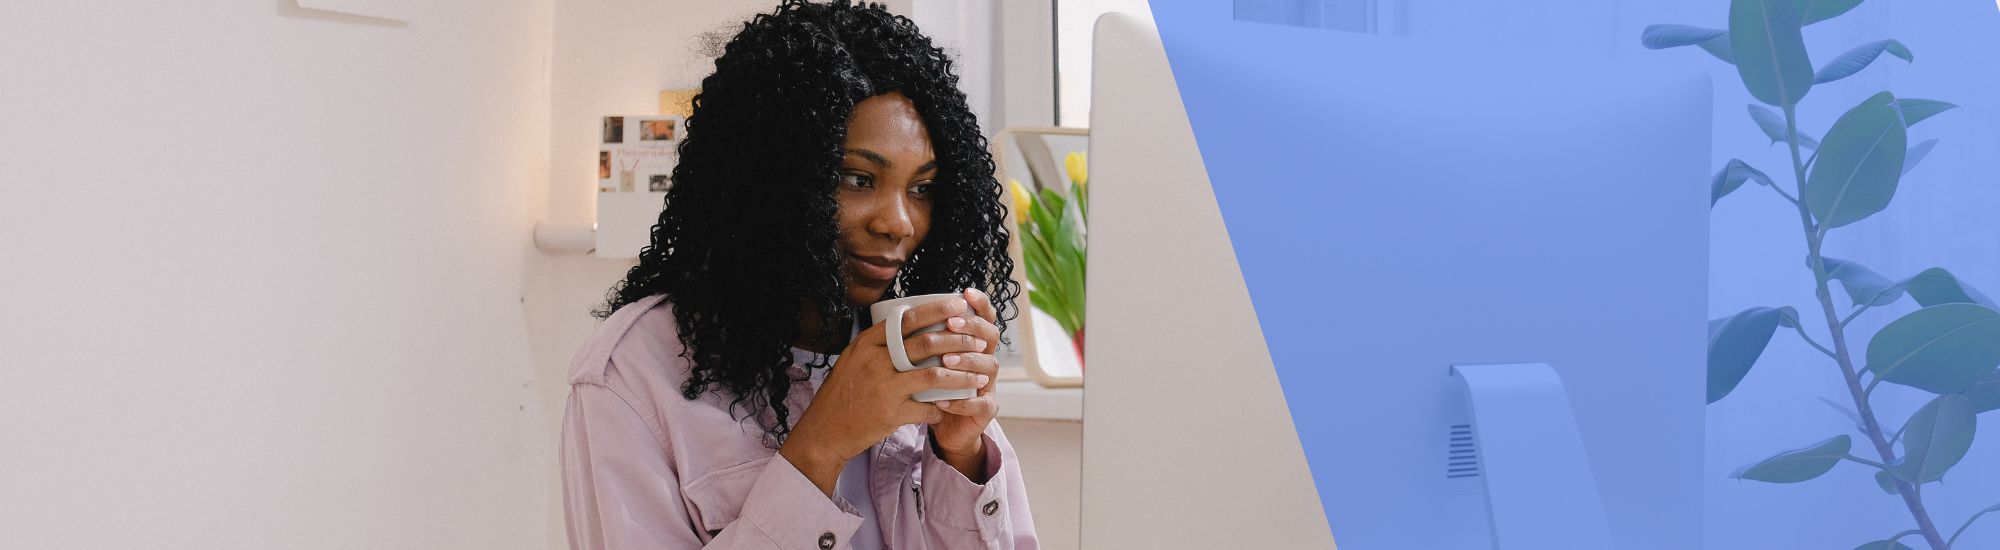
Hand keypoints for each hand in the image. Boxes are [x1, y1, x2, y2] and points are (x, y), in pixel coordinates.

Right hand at [780, 295, 990, 495]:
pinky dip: (942, 408)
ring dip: (961, 376)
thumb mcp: (853, 360)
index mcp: (866, 344)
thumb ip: (878, 345)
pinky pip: (926, 408)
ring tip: (979, 376)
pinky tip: (950, 408)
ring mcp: (883, 388)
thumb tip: (908, 323)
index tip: (960, 305)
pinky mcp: (890, 414)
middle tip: (980, 341)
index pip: (907, 319)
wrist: (824, 431)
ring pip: (934, 375)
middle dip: (959, 341)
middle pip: (925, 343)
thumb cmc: (842, 393)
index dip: (937, 310)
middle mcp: (874, 362)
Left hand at [929, 288, 1003, 480]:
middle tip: (951, 324)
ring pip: (989, 367)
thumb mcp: (924, 362)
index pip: (983, 318)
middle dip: (972, 327)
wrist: (943, 428)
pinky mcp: (986, 410)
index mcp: (972, 345)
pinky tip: (943, 400)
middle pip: (990, 336)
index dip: (979, 304)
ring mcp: (989, 386)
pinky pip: (980, 404)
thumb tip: (897, 313)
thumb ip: (921, 341)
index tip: (966, 292)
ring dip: (968, 361)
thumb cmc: (930, 390)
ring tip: (946, 361)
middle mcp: (985, 361)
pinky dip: (962, 402)